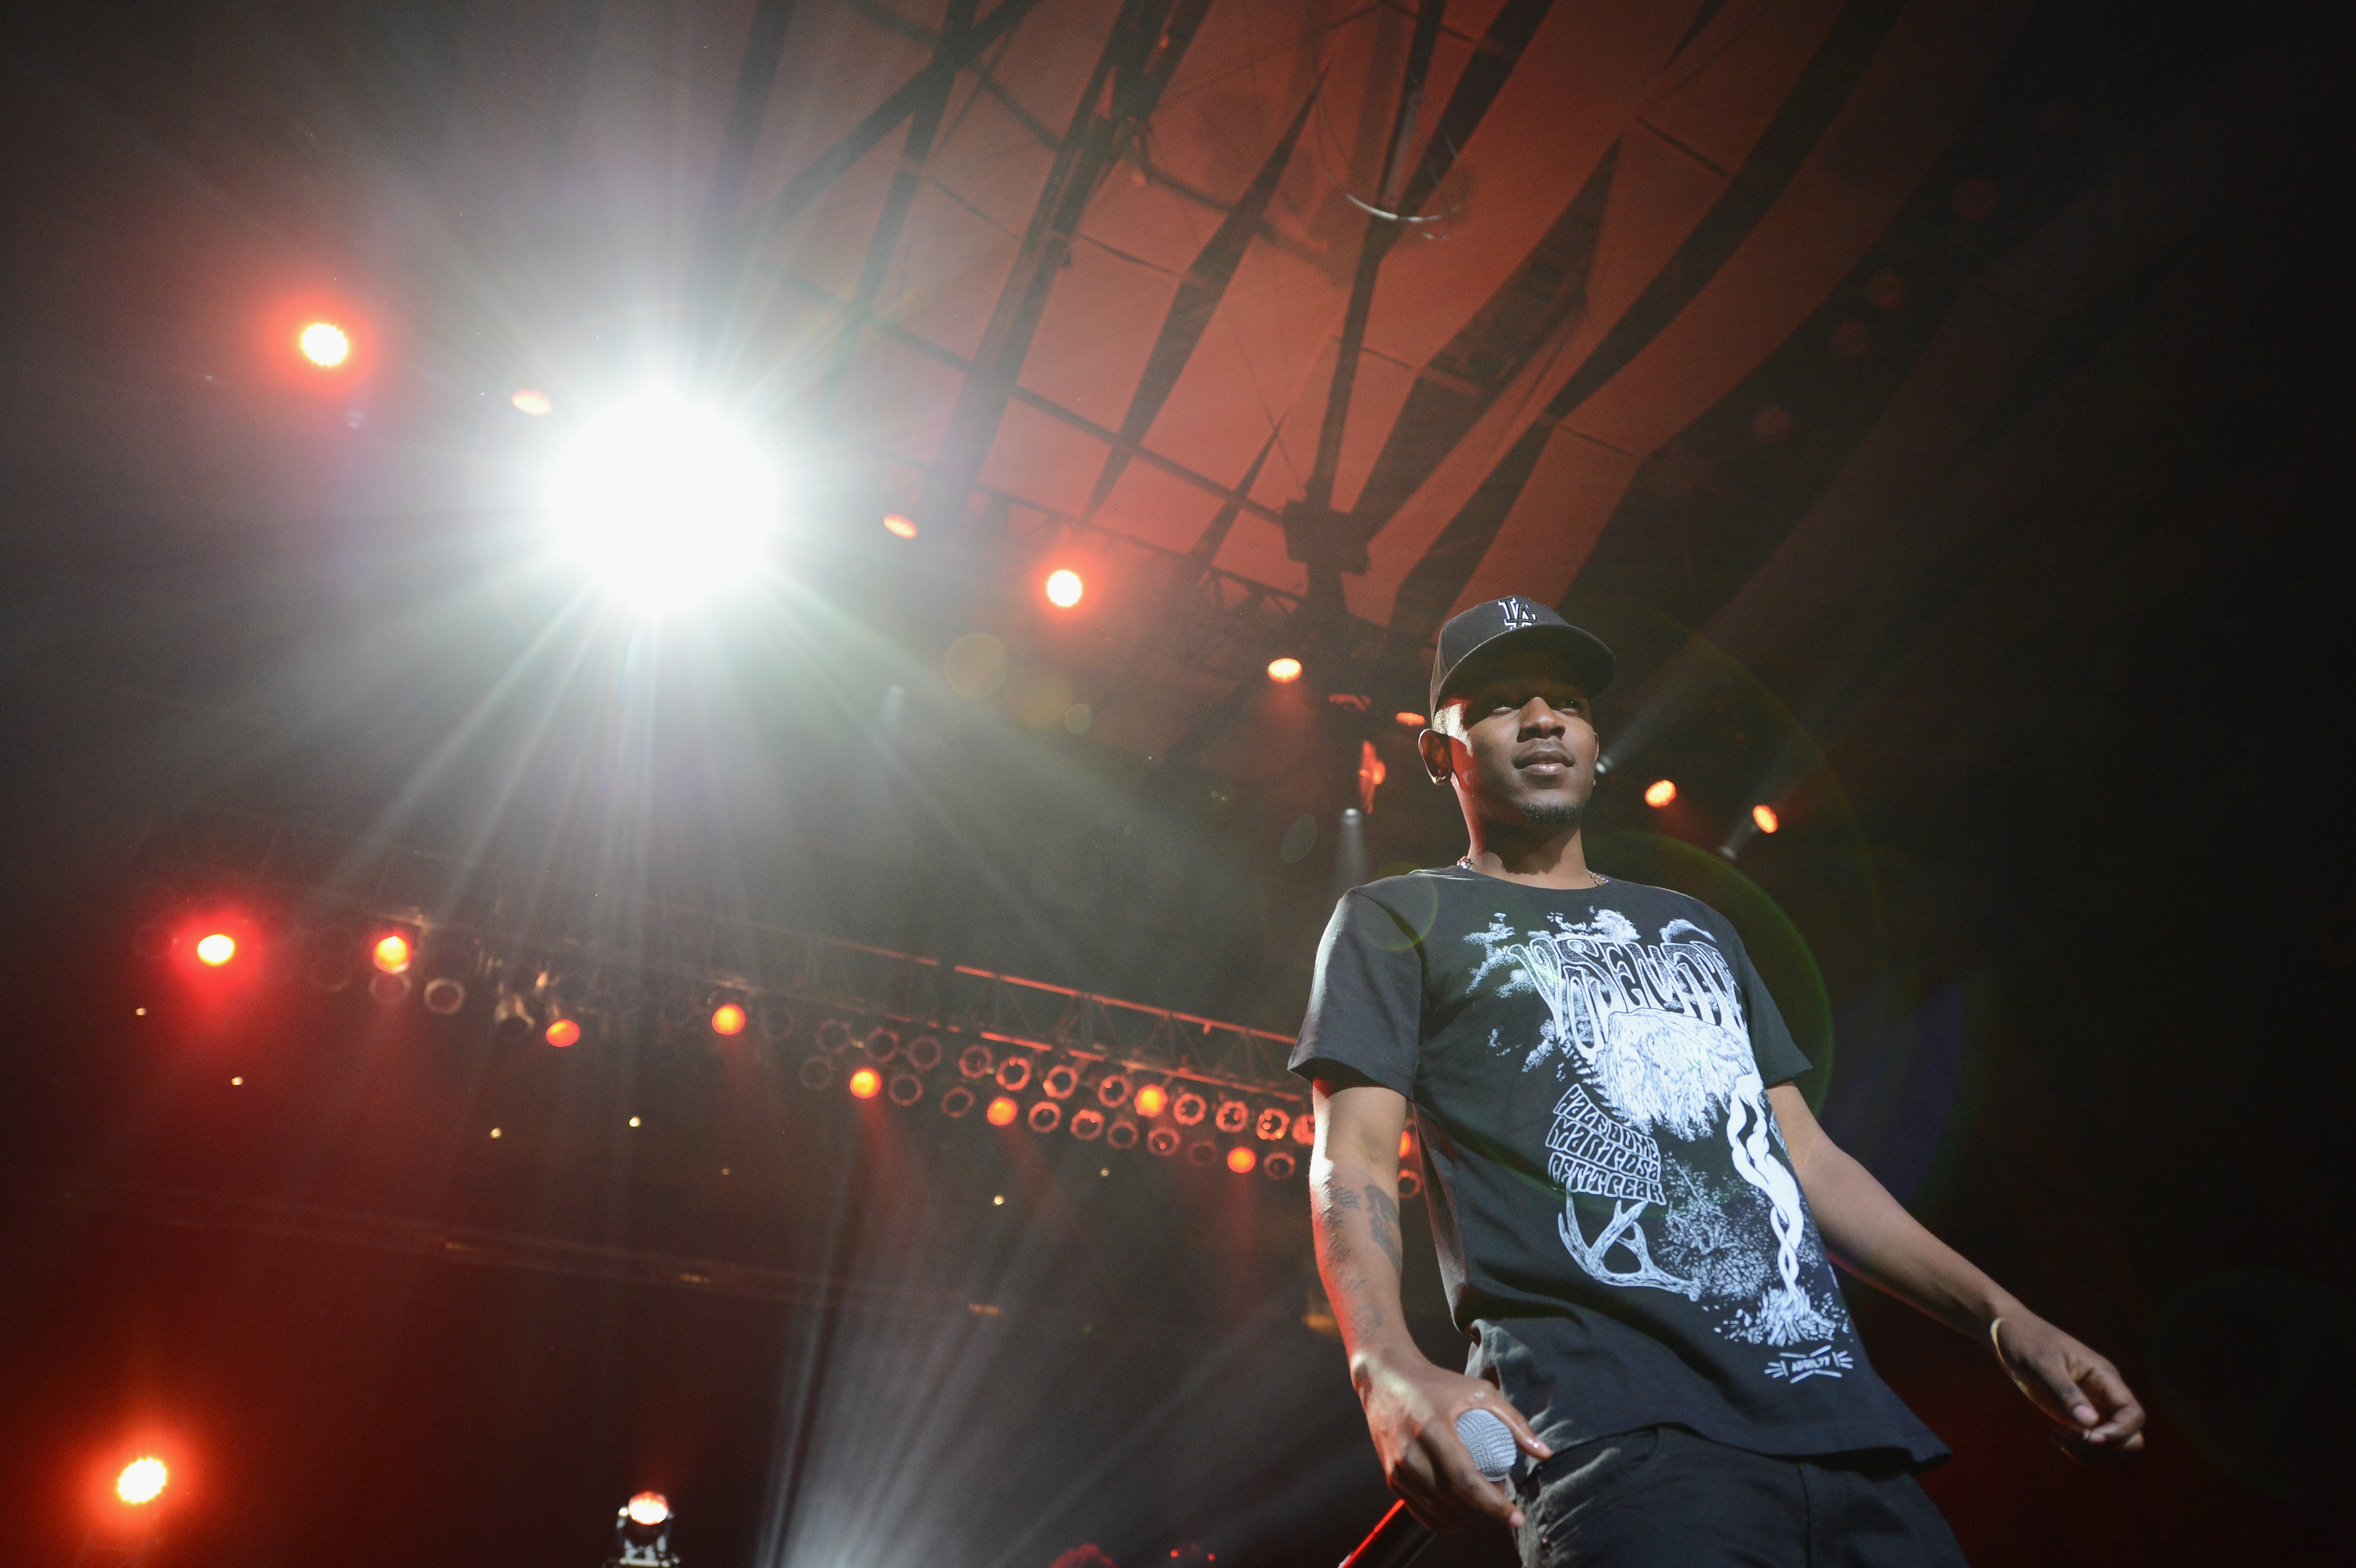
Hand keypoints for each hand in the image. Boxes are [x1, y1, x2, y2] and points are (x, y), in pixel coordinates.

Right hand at [1353, 1348, 1551, 1530]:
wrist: (1386, 1378)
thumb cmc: (1437, 1384)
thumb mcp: (1479, 1392)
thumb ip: (1514, 1421)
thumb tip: (1545, 1454)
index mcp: (1434, 1428)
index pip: (1466, 1480)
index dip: (1493, 1504)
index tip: (1517, 1518)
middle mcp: (1411, 1452)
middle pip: (1453, 1500)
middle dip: (1484, 1511)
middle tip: (1501, 1501)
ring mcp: (1398, 1467)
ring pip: (1438, 1510)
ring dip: (1465, 1517)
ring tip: (1481, 1504)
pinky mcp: (1391, 1476)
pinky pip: (1420, 1511)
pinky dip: (1442, 1520)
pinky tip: (1459, 1514)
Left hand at [1991, 1313, 2145, 1459]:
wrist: (2008, 1334)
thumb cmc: (2026, 1341)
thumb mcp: (2042, 1364)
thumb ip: (2066, 1392)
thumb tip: (2090, 1423)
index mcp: (2104, 1377)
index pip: (2133, 1414)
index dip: (2119, 1433)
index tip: (2089, 1437)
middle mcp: (2104, 1395)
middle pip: (2131, 1437)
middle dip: (2106, 1448)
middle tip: (2070, 1437)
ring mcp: (2092, 1407)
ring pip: (2112, 1445)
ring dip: (2089, 1452)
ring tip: (2057, 1437)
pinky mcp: (2075, 1416)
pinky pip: (2091, 1444)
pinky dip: (2078, 1450)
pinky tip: (2054, 1437)